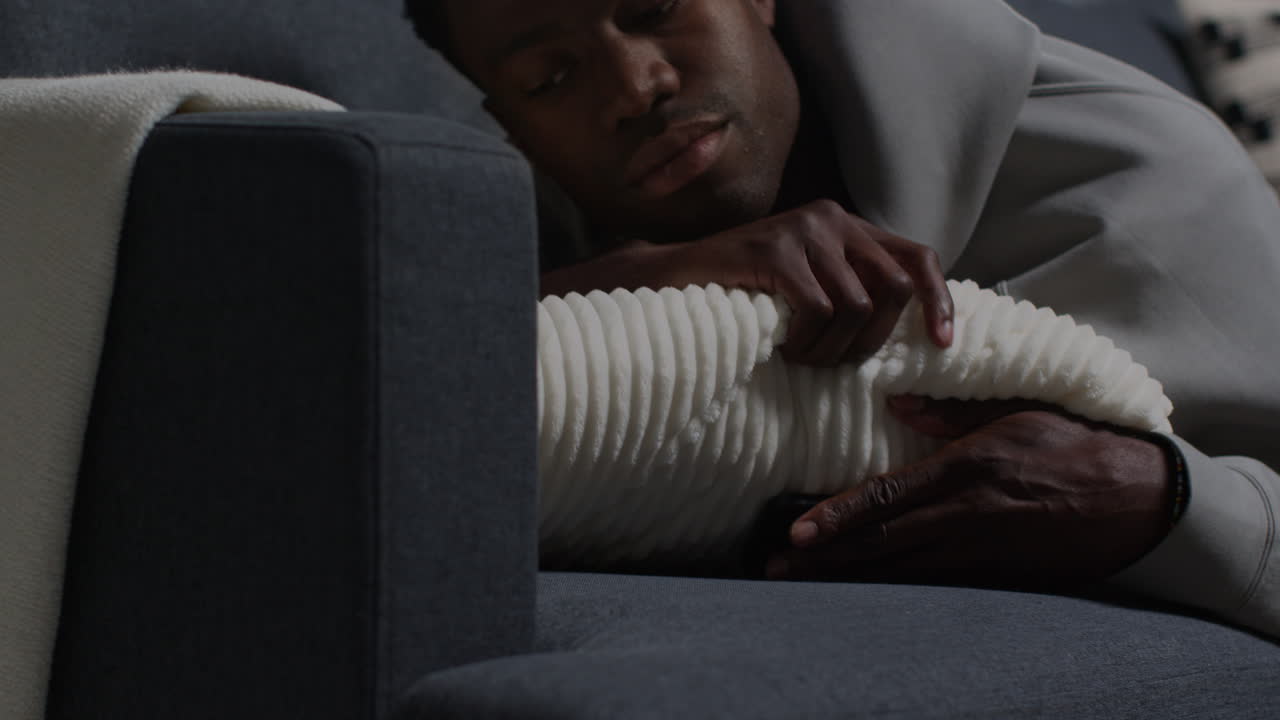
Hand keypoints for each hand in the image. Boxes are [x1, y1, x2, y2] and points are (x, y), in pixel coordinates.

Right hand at [665, 200, 952, 364]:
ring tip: (802, 357)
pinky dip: (806, 342)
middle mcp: (831, 217)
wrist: (674, 276)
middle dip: (871, 340)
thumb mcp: (808, 281)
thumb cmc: (743, 290)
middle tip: (836, 362)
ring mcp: (803, 230)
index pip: (917, 258)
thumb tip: (909, 331)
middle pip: (893, 290)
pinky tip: (785, 348)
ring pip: (856, 308)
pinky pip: (817, 311)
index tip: (941, 345)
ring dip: (832, 349)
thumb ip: (850, 287)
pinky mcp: (774, 250)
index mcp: (846, 224)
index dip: (938, 302)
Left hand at [766, 396, 1175, 589]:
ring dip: (848, 577)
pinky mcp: (994, 571)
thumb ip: (951, 413)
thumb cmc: (1077, 444)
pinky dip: (891, 585)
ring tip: (803, 583)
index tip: (796, 532)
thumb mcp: (1016, 411)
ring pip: (900, 568)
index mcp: (966, 468)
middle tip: (777, 569)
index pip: (886, 496)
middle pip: (882, 543)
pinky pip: (931, 580)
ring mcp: (979, 549)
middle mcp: (965, 514)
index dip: (838, 516)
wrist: (1137, 500)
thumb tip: (896, 406)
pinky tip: (861, 589)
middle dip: (825, 558)